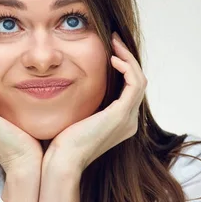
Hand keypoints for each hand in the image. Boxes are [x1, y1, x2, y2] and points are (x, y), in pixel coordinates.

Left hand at [43, 32, 147, 174]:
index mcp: (120, 122)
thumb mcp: (75, 116)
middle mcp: (128, 121)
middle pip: (137, 82)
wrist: (62, 161)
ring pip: (139, 80)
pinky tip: (113, 59)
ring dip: (128, 59)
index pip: (129, 89)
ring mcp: (127, 119)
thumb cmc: (61, 143)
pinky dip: (127, 68)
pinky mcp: (121, 115)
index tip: (109, 50)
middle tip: (114, 40)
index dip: (123, 67)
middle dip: (127, 58)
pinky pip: (135, 84)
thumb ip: (82, 102)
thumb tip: (71, 83)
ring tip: (114, 43)